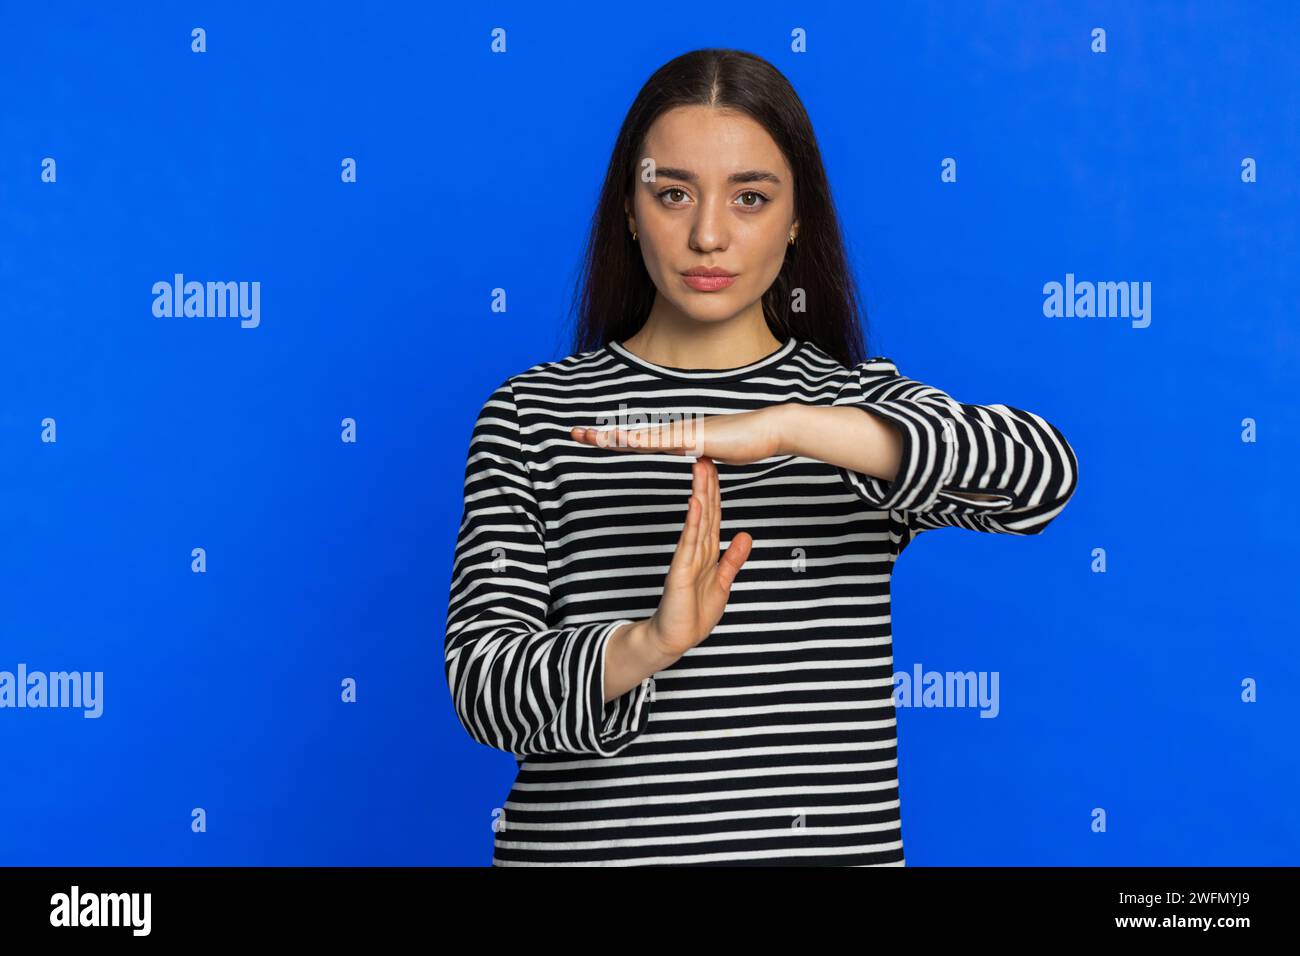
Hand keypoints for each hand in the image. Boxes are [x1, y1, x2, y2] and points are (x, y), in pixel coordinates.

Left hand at [570, 405, 789, 465]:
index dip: (615, 440)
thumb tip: (698, 457)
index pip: (639, 441)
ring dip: (613, 436)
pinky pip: (661, 441)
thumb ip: (703, 455)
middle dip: (602, 436)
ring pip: (640, 436)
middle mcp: (675, 434)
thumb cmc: (748, 441)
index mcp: (677, 439)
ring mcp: (683, 434)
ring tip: (588, 437)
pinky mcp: (693, 439)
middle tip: (574, 434)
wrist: (770, 429)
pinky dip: (639, 439)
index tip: (593, 439)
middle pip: (631, 436)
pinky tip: (621, 438)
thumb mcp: (717, 454)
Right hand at [641, 456, 752, 660]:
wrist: (674, 638)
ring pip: (697, 520)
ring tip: (701, 468)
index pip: (714, 516)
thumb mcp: (722, 583)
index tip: (716, 468)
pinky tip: (696, 502)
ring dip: (701, 493)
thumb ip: (732, 560)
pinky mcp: (680, 570)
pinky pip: (689, 542)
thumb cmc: (693, 614)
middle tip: (706, 455)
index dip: (717, 492)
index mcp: (707, 553)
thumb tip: (745, 536)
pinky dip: (694, 521)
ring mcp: (687, 558)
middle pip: (705, 512)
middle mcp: (696, 550)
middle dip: (707, 484)